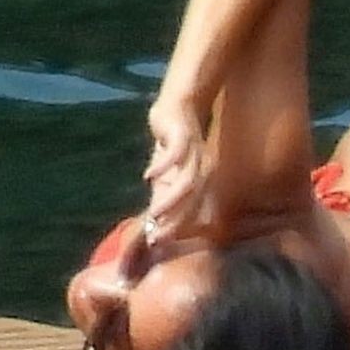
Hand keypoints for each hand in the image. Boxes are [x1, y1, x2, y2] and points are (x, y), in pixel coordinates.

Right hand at [143, 96, 210, 241]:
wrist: (178, 106)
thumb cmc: (172, 144)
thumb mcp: (167, 172)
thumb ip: (163, 194)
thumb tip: (152, 221)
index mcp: (199, 180)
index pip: (190, 208)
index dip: (176, 227)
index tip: (157, 243)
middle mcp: (200, 169)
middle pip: (191, 200)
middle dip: (175, 220)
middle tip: (157, 237)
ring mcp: (194, 152)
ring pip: (187, 181)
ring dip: (170, 199)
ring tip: (154, 213)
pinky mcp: (183, 135)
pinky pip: (177, 153)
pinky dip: (164, 165)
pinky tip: (148, 175)